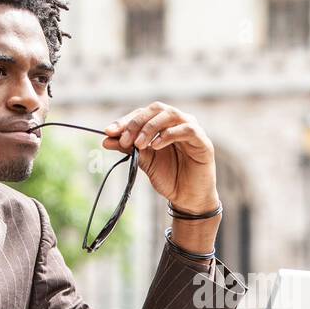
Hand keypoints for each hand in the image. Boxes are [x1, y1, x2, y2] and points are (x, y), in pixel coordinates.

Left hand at [104, 102, 219, 214]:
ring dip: (151, 127)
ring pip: (171, 114)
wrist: (188, 199)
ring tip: (139, 144)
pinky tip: (156, 146)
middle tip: (124, 140)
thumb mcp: (144, 162)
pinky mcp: (203, 142)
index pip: (143, 113)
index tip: (109, 132)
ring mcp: (192, 129)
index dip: (125, 121)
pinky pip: (186, 130)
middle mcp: (178, 122)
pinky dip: (168, 135)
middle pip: (156, 109)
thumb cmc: (169, 178)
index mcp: (163, 124)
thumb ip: (128, 149)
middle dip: (137, 122)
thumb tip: (106, 139)